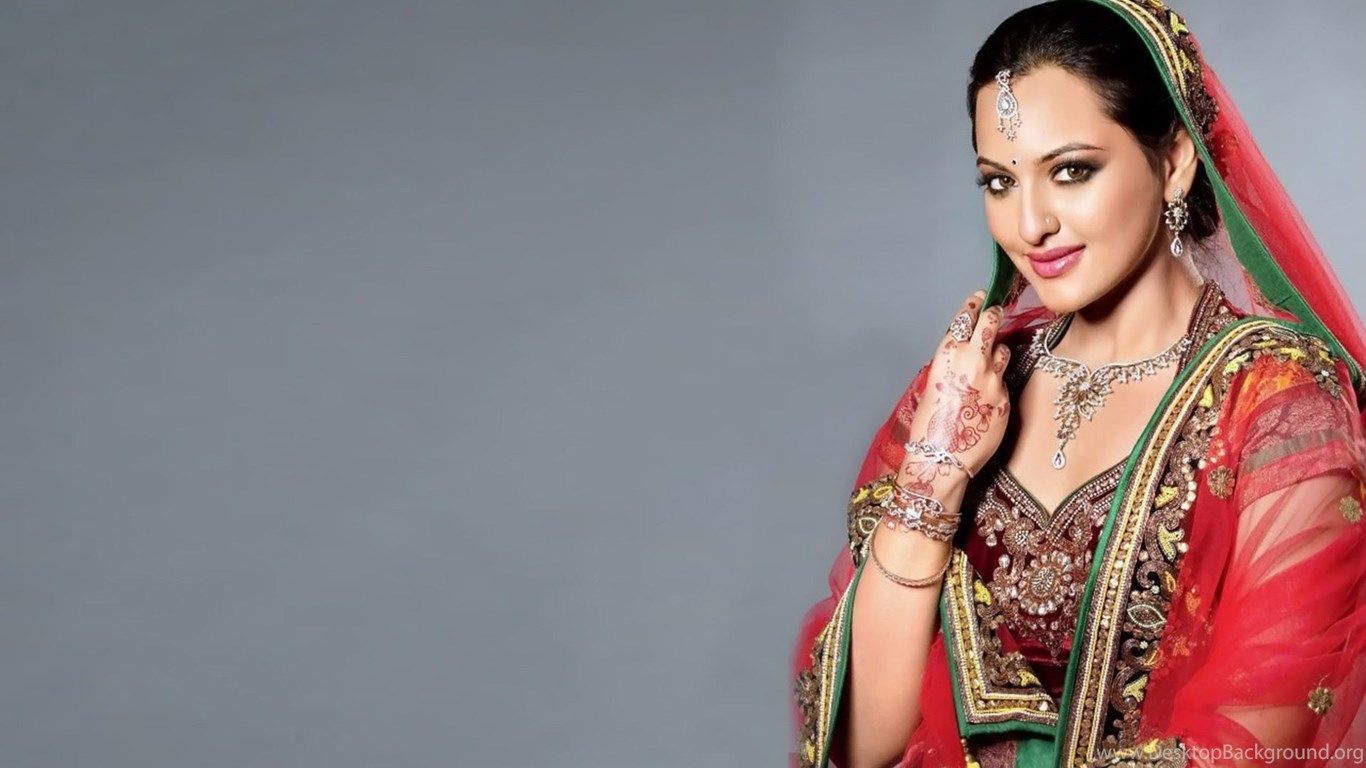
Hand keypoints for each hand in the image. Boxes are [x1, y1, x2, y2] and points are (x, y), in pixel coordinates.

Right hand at [897, 291, 1010, 495]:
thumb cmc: (929, 425)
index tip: (979, 297)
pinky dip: (996, 385)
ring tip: (987, 364)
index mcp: (948, 355)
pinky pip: (1004, 382)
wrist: (942, 458)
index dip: (973, 305)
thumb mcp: (932, 384)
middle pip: (992, 323)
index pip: (966, 318)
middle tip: (995, 312)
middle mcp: (973, 361)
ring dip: (997, 352)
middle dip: (994, 315)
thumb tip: (963, 354)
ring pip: (1003, 351)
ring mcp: (994, 379)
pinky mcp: (1006, 398)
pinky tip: (984, 399)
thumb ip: (951, 364)